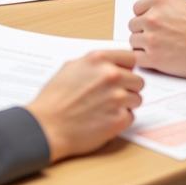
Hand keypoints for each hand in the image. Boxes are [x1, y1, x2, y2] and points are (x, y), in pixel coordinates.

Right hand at [26, 50, 141, 162]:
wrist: (48, 125)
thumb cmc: (55, 97)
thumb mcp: (71, 67)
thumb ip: (96, 63)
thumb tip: (112, 64)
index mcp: (99, 59)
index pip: (131, 59)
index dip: (126, 68)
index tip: (122, 75)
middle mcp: (111, 75)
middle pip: (138, 80)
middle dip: (128, 88)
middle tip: (112, 96)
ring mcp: (117, 98)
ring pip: (136, 99)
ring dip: (125, 104)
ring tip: (105, 108)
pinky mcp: (119, 119)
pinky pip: (130, 117)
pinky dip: (120, 120)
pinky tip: (104, 119)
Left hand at [128, 0, 185, 78]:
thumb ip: (167, 7)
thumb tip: (159, 12)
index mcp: (160, 2)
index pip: (137, 8)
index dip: (143, 17)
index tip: (148, 24)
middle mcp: (152, 17)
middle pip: (133, 25)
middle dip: (142, 31)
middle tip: (154, 38)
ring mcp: (151, 38)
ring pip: (133, 41)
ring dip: (142, 46)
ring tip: (156, 50)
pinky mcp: (154, 58)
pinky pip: (137, 58)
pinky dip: (143, 60)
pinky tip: (153, 60)